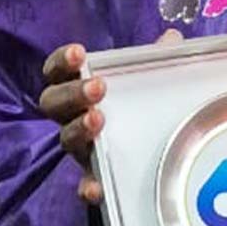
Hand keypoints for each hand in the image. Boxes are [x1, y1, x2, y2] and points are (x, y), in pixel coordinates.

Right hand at [39, 30, 182, 203]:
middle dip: (72, 93)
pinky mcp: (97, 177)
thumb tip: (173, 38)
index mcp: (80, 89)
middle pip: (53, 103)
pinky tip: (96, 187)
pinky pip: (86, 184)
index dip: (62, 61)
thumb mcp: (149, 79)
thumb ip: (156, 58)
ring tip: (99, 120)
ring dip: (79, 128)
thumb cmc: (138, 104)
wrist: (152, 149)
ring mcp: (83, 148)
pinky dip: (88, 186)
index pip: (57, 71)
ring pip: (66, 139)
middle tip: (97, 87)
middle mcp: (74, 117)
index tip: (80, 52)